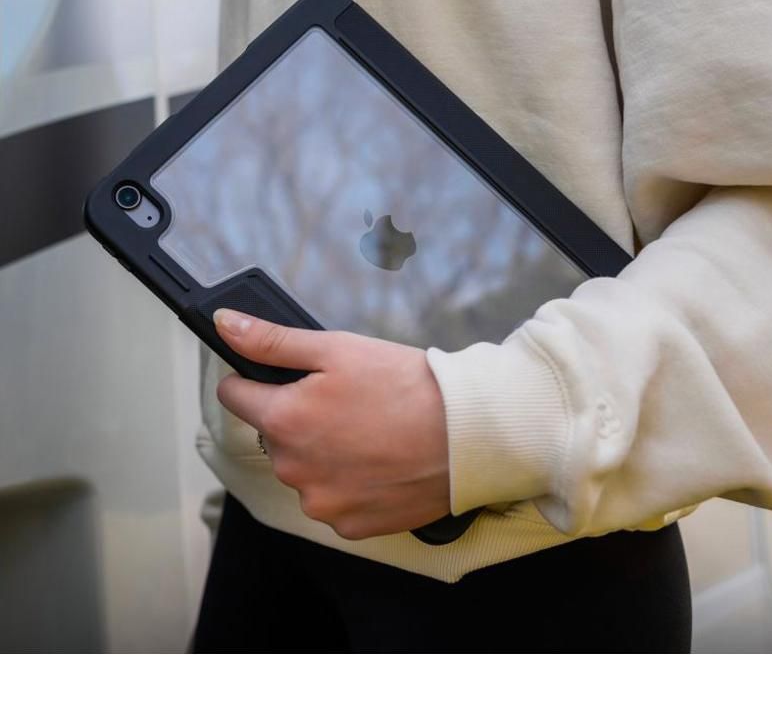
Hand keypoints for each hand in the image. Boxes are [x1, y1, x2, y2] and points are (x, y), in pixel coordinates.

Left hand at [213, 309, 451, 539]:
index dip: (258, 380)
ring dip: (325, 453)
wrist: (467, 434)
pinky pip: (334, 499)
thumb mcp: (337, 348)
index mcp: (284, 420)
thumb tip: (226, 325)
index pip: (234, 396)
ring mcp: (321, 502)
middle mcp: (293, 469)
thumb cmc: (407, 386)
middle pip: (275, 435)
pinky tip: (380, 461)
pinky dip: (351, 482)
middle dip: (301, 417)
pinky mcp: (350, 525)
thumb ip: (273, 341)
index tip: (287, 378)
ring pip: (305, 470)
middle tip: (348, 401)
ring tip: (370, 431)